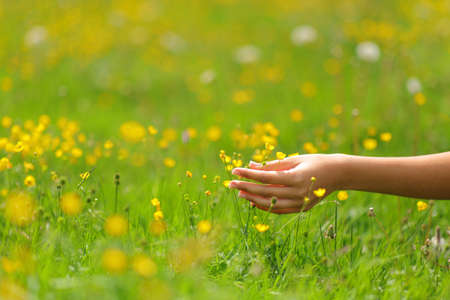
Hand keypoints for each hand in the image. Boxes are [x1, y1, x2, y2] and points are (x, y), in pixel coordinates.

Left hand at [229, 154, 346, 213]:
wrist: (338, 174)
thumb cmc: (315, 162)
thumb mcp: (294, 159)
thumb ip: (272, 164)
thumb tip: (251, 165)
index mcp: (296, 178)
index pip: (266, 177)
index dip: (248, 175)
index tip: (234, 171)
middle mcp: (297, 193)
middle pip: (265, 192)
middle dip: (246, 188)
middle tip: (231, 184)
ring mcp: (299, 203)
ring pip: (270, 203)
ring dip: (252, 199)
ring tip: (239, 193)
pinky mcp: (301, 209)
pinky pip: (278, 210)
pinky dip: (265, 206)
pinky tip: (253, 201)